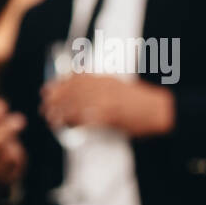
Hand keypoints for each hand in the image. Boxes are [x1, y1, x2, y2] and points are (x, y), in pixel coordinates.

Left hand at [40, 75, 173, 137]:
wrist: (161, 110)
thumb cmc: (141, 101)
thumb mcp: (118, 85)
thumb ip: (99, 82)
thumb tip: (79, 80)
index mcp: (106, 79)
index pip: (76, 78)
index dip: (59, 85)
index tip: (47, 90)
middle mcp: (104, 87)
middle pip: (71, 91)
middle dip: (55, 99)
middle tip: (44, 106)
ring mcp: (106, 101)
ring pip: (75, 105)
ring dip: (60, 112)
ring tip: (50, 118)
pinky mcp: (109, 116)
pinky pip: (85, 118)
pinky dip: (73, 122)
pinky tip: (65, 126)